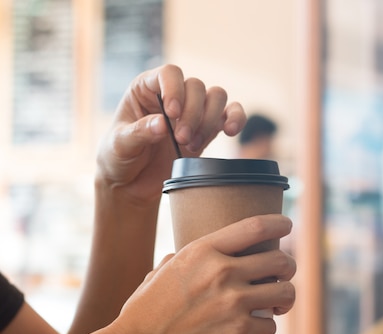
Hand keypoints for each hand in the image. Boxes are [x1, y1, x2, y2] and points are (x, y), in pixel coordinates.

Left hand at [96, 64, 246, 203]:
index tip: (171, 114)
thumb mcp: (119, 145)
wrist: (132, 184)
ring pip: (216, 97)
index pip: (169, 73)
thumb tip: (161, 124)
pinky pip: (230, 114)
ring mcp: (193, 111)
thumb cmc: (119, 158)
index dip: (174, 89)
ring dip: (209, 120)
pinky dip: (235, 119)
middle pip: (196, 86)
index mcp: (146, 88)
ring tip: (192, 145)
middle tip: (180, 139)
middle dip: (192, 114)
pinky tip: (230, 131)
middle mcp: (173, 94)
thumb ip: (138, 133)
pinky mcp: (208, 129)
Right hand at [112, 214, 295, 333]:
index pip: (256, 226)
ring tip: (276, 306)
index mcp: (203, 250)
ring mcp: (232, 301)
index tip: (287, 226)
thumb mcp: (162, 272)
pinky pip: (270, 326)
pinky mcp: (237, 331)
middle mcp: (222, 270)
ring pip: (285, 293)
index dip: (280, 224)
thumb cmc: (143, 312)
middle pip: (280, 260)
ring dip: (284, 300)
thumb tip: (190, 255)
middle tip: (283, 277)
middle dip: (288, 268)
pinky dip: (265, 331)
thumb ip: (184, 259)